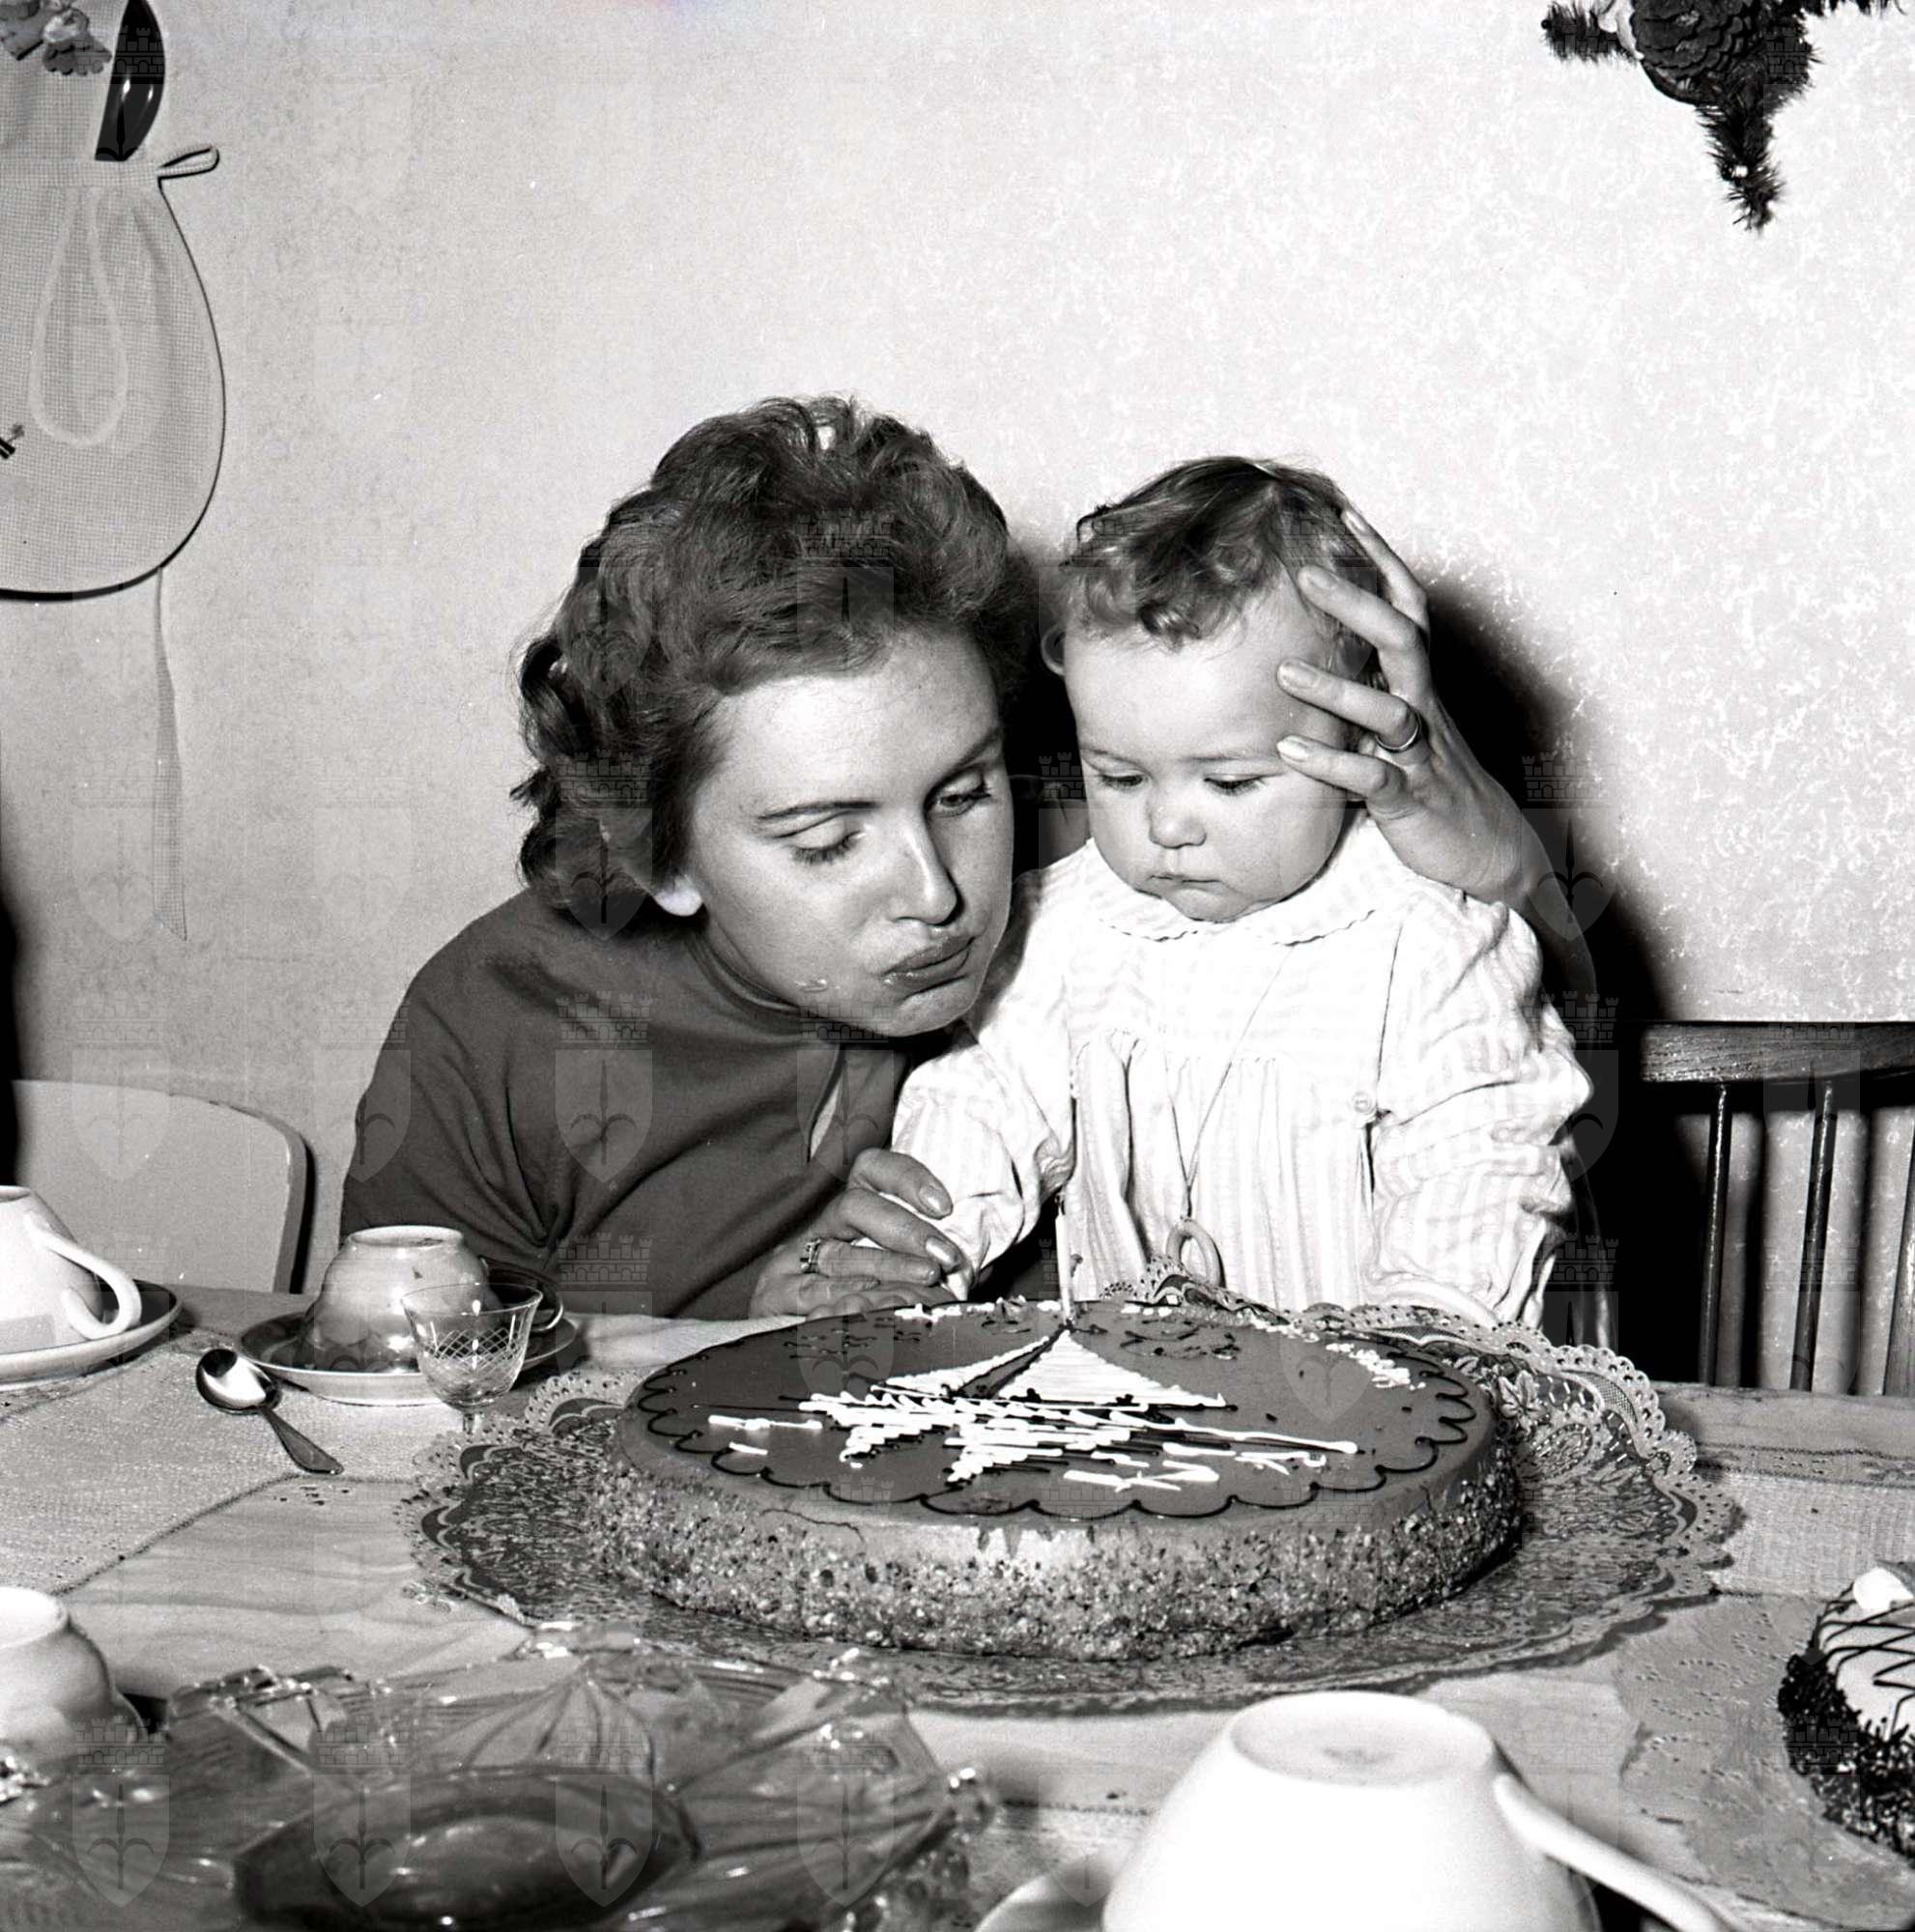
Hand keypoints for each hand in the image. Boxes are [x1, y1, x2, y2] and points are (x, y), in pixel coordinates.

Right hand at [751, 1148, 971, 1317]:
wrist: (811, 1353)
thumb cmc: (876, 1306)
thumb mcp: (909, 1276)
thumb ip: (932, 1263)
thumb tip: (971, 1259)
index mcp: (854, 1213)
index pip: (872, 1169)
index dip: (907, 1177)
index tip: (944, 1206)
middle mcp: (822, 1227)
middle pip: (855, 1205)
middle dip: (904, 1229)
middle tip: (943, 1255)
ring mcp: (792, 1258)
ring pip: (839, 1253)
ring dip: (887, 1267)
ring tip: (926, 1281)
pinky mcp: (773, 1293)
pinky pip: (810, 1293)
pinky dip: (845, 1299)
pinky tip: (872, 1306)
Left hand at [1276, 509, 1534, 907]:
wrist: (1486, 852)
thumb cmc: (1432, 782)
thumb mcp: (1399, 727)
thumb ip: (1366, 687)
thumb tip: (1316, 647)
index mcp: (1419, 686)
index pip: (1407, 609)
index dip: (1382, 561)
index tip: (1345, 517)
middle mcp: (1423, 709)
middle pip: (1402, 641)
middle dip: (1357, 603)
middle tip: (1304, 574)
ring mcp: (1419, 754)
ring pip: (1388, 710)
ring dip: (1336, 689)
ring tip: (1283, 670)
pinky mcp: (1410, 801)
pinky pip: (1373, 778)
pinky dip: (1332, 764)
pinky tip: (1289, 751)